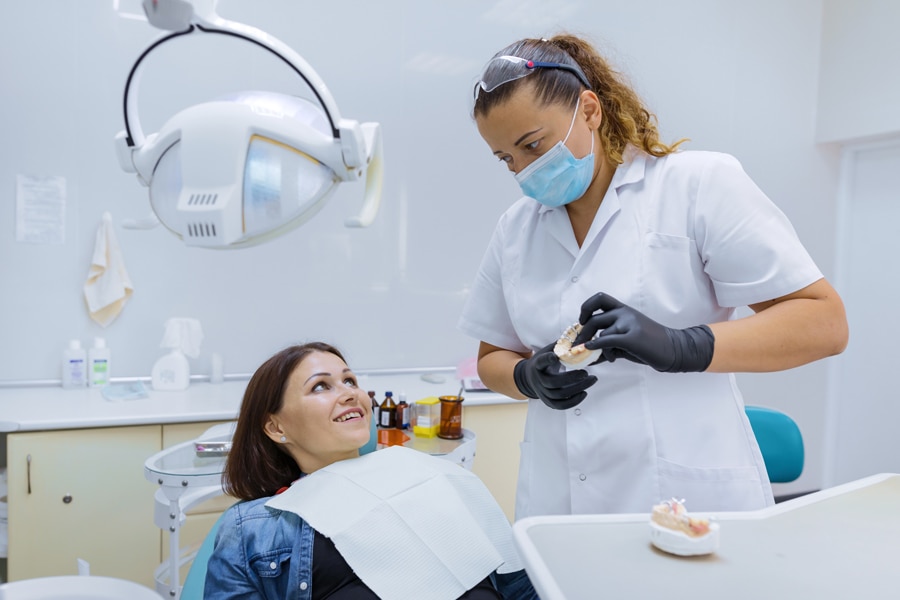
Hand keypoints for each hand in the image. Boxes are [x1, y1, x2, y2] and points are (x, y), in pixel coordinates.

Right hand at [513, 343, 596, 409]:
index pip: (540, 362)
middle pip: (553, 382)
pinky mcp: (548, 402)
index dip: (547, 359)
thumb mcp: (548, 350)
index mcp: (537, 364)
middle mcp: (538, 380)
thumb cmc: (543, 361)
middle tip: (586, 373)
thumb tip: (578, 333)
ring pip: (560, 394)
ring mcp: (542, 392)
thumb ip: (560, 345)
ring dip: (578, 388)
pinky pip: (561, 405)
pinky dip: (574, 401)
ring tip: (592, 380)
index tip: (555, 356)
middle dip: (572, 378)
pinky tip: (584, 393)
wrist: (529, 378)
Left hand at [575, 293, 714, 372]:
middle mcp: (625, 313)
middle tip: (577, 346)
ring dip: (597, 348)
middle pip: (593, 319)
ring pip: (601, 333)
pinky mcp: (632, 337)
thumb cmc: (650, 345)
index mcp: (624, 310)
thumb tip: (586, 353)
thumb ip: (608, 342)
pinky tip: (594, 353)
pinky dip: (596, 347)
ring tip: (606, 357)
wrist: (674, 349)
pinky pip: (606, 340)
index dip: (586, 308)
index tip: (581, 321)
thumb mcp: (627, 339)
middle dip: (581, 334)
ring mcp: (629, 324)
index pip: (599, 298)